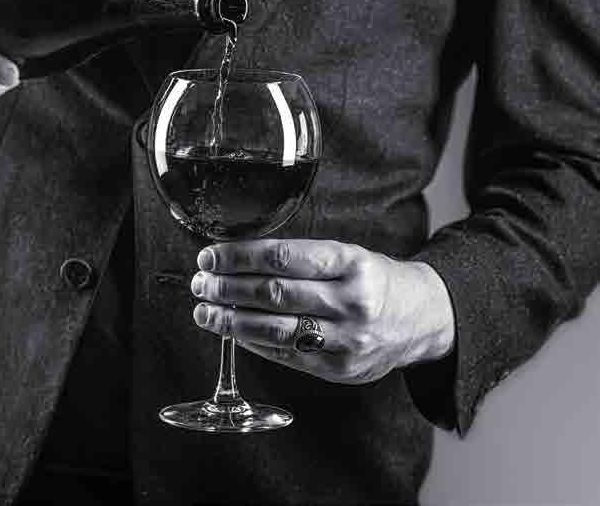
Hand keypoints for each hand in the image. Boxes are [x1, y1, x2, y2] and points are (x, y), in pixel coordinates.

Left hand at [189, 239, 454, 383]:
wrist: (424, 319)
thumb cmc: (374, 280)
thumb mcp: (347, 255)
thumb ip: (298, 258)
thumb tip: (235, 259)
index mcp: (351, 263)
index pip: (281, 257)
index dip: (238, 257)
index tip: (210, 256)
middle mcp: (351, 302)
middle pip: (273, 294)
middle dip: (227, 288)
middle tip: (200, 283)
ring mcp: (346, 339)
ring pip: (274, 329)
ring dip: (230, 320)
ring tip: (204, 311)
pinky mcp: (339, 368)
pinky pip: (285, 354)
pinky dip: (252, 341)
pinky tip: (232, 331)